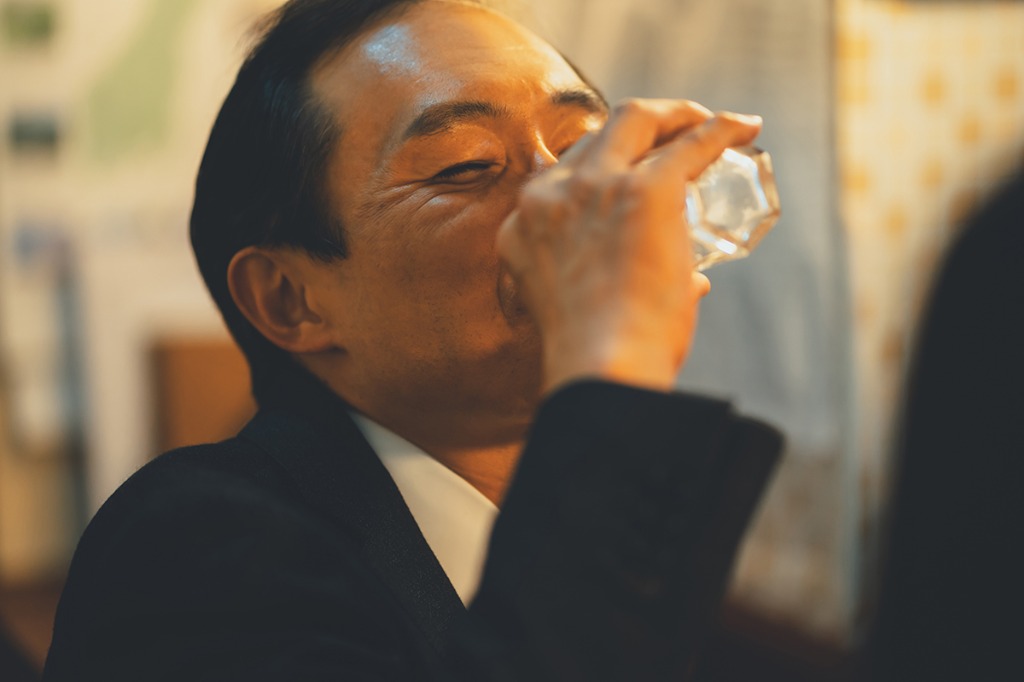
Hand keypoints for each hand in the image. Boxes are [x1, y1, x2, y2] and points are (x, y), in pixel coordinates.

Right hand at [497, 99, 761, 393]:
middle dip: (636, 127)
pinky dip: (721, 129)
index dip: (601, 165)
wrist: (601, 366)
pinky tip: (744, 127)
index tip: (629, 171)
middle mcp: (552, 195)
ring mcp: (596, 187)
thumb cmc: (595, 355)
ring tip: (706, 122)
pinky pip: (692, 144)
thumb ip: (619, 284)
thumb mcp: (571, 306)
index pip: (565, 173)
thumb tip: (692, 280)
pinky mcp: (645, 190)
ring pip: (635, 120)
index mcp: (525, 223)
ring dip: (674, 115)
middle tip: (674, 135)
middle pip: (597, 134)